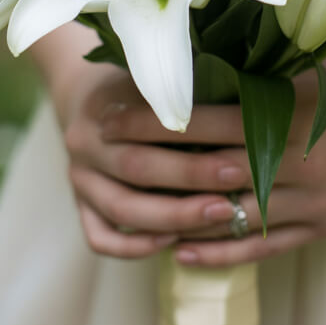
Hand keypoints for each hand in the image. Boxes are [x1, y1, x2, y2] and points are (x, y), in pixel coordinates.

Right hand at [56, 58, 251, 258]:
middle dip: (191, 180)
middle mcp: (85, 143)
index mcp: (104, 104)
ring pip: (121, 209)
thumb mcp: (152, 78)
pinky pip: (100, 237)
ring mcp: (79, 178)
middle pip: (137, 168)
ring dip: (172, 217)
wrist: (80, 94)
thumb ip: (183, 92)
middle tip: (237, 188)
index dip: (194, 138)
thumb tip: (246, 101)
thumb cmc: (135, 85)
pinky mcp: (80, 205)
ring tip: (219, 218)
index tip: (236, 153)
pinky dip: (134, 246)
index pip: (150, 123)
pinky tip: (172, 243)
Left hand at [100, 63, 325, 267]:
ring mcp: (309, 203)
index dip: (157, 123)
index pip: (206, 123)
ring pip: (230, 216)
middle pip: (208, 172)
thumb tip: (198, 81)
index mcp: (290, 118)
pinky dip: (220, 253)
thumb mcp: (312, 82)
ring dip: (178, 217)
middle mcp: (295, 165)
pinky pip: (262, 246)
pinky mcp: (322, 228)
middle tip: (107, 161)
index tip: (114, 116)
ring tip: (132, 215)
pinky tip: (182, 253)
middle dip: (154, 168)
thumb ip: (260, 89)